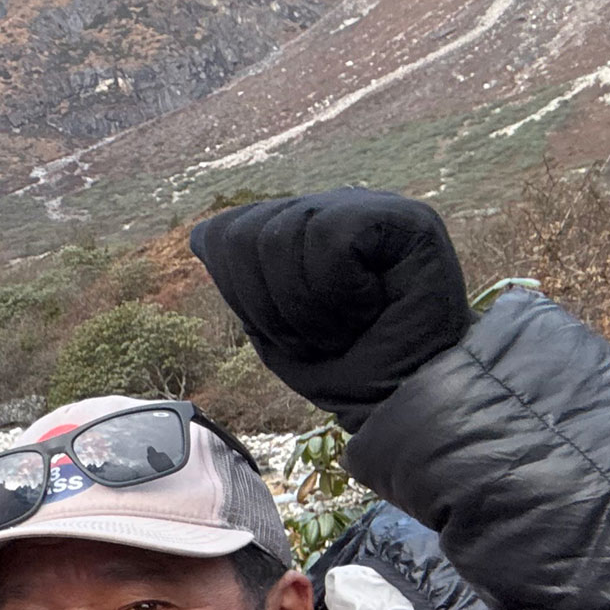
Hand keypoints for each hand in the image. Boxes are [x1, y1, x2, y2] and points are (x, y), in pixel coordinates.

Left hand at [190, 187, 472, 429]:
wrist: (402, 402)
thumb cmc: (342, 368)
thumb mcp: (270, 326)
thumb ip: (240, 277)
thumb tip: (203, 233)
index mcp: (291, 228)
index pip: (222, 236)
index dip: (245, 297)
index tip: (290, 329)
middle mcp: (327, 207)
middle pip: (246, 237)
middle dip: (272, 308)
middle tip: (323, 333)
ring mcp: (368, 207)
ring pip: (284, 238)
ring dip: (309, 309)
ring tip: (349, 324)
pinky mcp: (406, 218)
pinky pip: (332, 240)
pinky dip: (343, 292)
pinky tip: (374, 305)